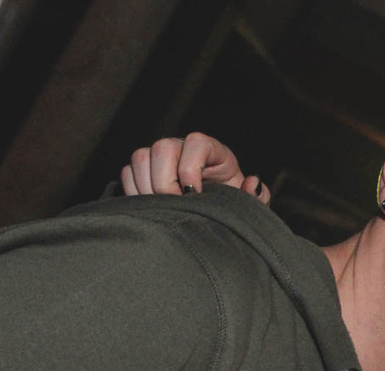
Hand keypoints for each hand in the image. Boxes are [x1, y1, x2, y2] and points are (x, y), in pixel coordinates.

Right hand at [120, 132, 269, 203]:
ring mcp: (161, 158)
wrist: (214, 214)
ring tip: (164, 210)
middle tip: (176, 206)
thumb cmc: (230, 207)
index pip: (196, 142)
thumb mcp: (247, 205)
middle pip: (162, 148)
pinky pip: (128, 173)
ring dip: (148, 189)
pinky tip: (153, 209)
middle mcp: (183, 148)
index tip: (195, 195)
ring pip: (140, 158)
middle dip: (165, 183)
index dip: (191, 168)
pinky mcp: (143, 170)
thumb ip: (256, 198)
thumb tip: (253, 183)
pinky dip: (135, 193)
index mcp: (213, 151)